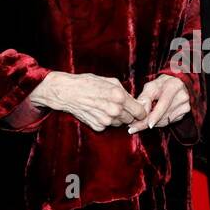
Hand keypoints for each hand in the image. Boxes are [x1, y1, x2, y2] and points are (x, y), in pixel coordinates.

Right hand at [27, 72, 148, 131]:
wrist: (68, 93)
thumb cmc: (89, 84)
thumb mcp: (111, 82)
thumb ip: (125, 92)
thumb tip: (135, 101)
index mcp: (120, 97)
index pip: (140, 112)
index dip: (141, 112)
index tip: (138, 111)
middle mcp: (115, 110)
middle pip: (131, 119)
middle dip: (128, 114)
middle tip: (119, 107)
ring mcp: (106, 120)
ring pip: (120, 123)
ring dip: (117, 118)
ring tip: (106, 107)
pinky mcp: (98, 127)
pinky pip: (108, 126)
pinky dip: (106, 121)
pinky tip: (98, 112)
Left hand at [128, 74, 190, 132]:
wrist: (175, 83)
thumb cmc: (161, 85)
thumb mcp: (150, 87)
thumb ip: (144, 98)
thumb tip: (141, 112)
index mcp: (174, 86)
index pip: (164, 105)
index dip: (155, 116)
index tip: (147, 125)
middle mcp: (182, 97)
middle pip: (163, 115)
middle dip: (147, 122)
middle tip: (134, 127)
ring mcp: (185, 106)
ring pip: (165, 121)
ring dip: (153, 122)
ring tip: (144, 120)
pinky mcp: (184, 113)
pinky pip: (169, 122)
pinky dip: (159, 121)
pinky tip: (156, 117)